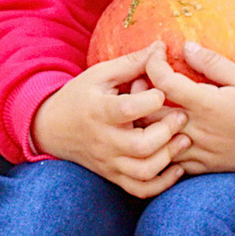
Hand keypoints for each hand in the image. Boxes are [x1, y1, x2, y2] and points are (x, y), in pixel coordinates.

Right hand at [25, 48, 187, 194]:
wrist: (52, 128)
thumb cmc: (81, 96)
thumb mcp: (100, 74)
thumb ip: (132, 63)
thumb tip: (161, 46)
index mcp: (98, 110)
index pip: (127, 109)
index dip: (151, 100)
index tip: (162, 91)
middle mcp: (103, 140)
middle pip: (140, 146)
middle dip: (166, 131)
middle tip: (182, 116)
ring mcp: (108, 162)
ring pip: (143, 171)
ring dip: (168, 158)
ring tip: (182, 140)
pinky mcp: (113, 176)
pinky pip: (140, 189)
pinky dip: (162, 184)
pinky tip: (176, 167)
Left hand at [147, 40, 234, 175]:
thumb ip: (212, 63)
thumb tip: (185, 46)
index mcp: (207, 104)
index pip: (163, 82)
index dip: (153, 62)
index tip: (157, 51)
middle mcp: (199, 130)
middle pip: (149, 114)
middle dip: (138, 93)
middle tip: (140, 78)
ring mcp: (200, 152)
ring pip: (154, 143)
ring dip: (144, 124)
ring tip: (145, 106)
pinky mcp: (204, 167)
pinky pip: (170, 164)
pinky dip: (158, 149)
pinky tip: (158, 134)